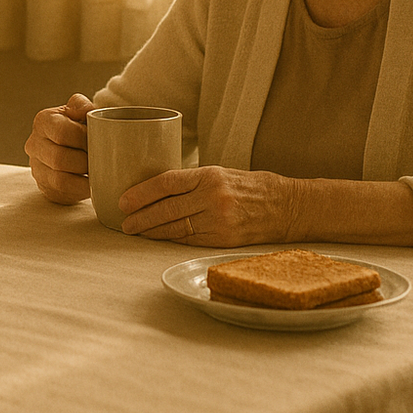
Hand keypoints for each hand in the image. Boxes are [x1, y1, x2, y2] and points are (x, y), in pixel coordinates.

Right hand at [25, 93, 97, 204]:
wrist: (71, 147)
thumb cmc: (78, 127)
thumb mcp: (79, 112)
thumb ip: (81, 106)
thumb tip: (86, 111)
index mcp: (43, 121)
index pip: (62, 133)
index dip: (84, 140)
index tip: (101, 142)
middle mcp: (34, 144)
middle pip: (59, 159)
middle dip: (85, 162)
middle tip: (102, 161)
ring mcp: (36, 168)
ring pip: (59, 180)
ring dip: (83, 180)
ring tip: (99, 174)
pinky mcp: (44, 187)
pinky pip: (62, 193)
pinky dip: (81, 191)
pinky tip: (93, 185)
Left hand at [117, 165, 296, 246]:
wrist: (288, 206)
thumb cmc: (250, 186)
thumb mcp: (221, 173)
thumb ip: (191, 181)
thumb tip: (155, 190)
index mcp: (210, 176)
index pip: (166, 182)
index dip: (141, 193)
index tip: (124, 200)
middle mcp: (213, 197)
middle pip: (167, 208)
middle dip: (141, 217)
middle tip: (125, 222)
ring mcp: (219, 220)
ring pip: (176, 228)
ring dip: (152, 231)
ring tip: (136, 231)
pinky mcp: (224, 239)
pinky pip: (190, 240)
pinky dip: (171, 239)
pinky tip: (158, 238)